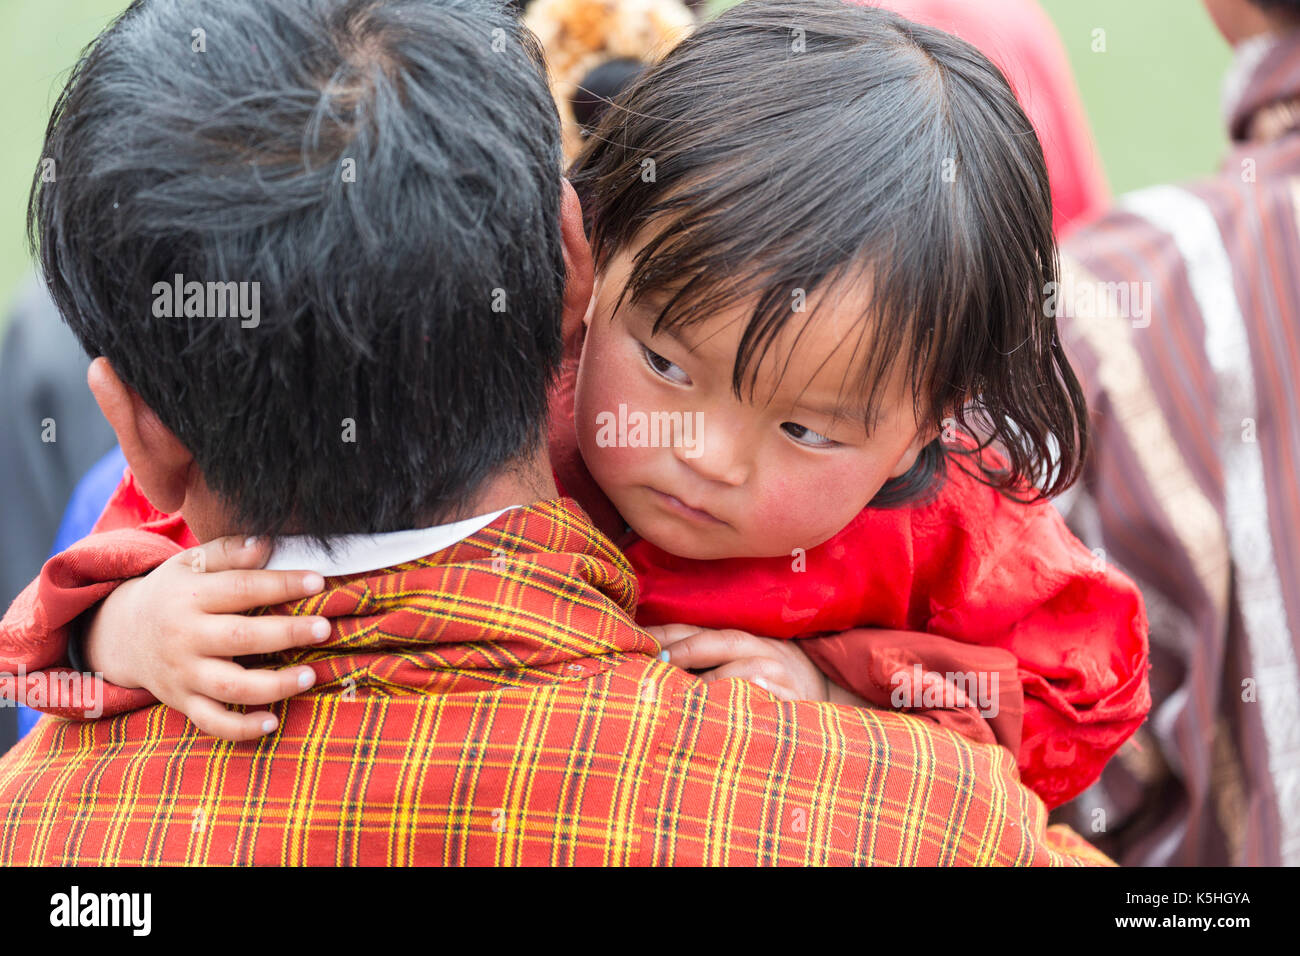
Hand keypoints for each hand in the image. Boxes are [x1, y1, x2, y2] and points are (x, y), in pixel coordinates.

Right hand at [82, 535, 332, 740]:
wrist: (122, 634)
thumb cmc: (173, 592)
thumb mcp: (191, 562)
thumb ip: (229, 551)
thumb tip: (267, 543)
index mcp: (189, 596)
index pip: (241, 588)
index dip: (281, 585)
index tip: (318, 582)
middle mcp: (184, 637)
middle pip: (240, 638)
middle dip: (286, 634)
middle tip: (324, 628)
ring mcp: (183, 674)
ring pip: (230, 687)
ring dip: (273, 685)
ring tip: (311, 675)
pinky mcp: (183, 702)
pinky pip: (212, 722)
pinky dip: (241, 729)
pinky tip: (272, 722)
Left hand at [646, 623, 830, 701]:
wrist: (825, 694)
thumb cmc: (764, 681)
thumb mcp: (735, 662)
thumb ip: (699, 661)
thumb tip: (649, 662)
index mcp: (738, 639)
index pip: (696, 630)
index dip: (666, 633)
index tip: (636, 639)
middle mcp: (759, 650)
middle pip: (721, 642)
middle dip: (686, 650)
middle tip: (656, 663)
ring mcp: (778, 674)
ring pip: (747, 671)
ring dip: (716, 681)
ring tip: (686, 693)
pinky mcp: (795, 701)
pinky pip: (775, 700)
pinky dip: (757, 698)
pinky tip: (740, 701)